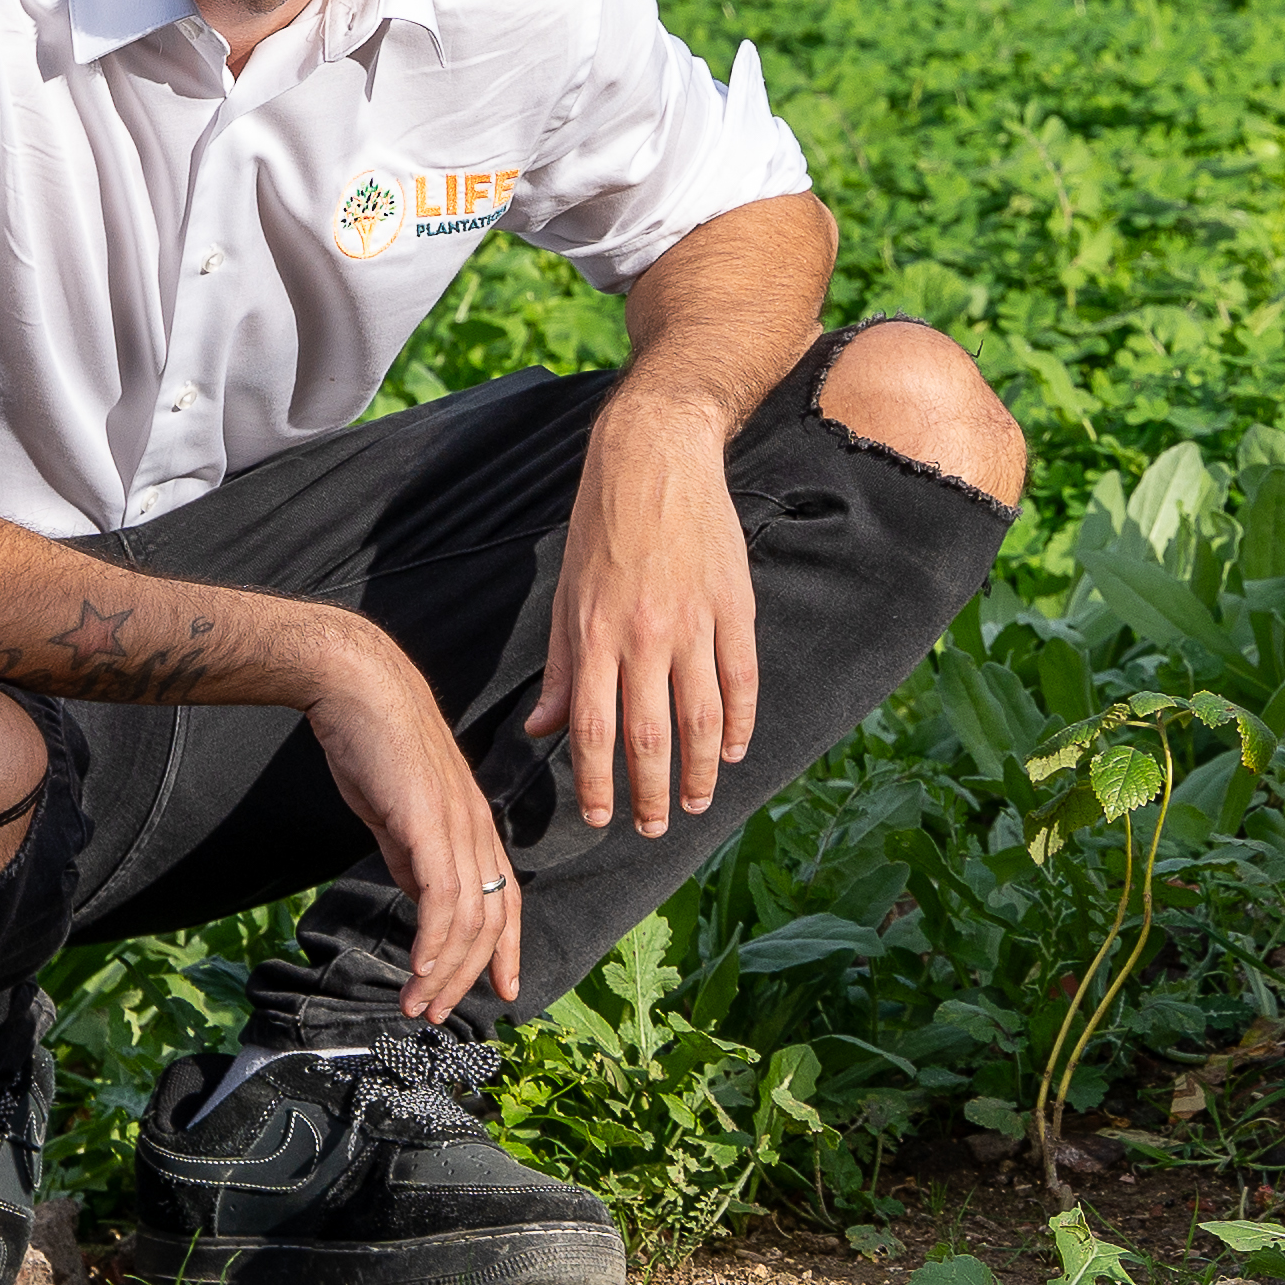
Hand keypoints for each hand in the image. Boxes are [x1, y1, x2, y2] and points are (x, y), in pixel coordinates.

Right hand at [295, 627, 523, 1021]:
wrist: (358, 688)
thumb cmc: (376, 744)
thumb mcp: (401, 812)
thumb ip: (414, 856)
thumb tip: (420, 899)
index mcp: (475, 827)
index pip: (506, 901)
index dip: (507, 951)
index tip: (503, 991)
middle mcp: (477, 830)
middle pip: (492, 921)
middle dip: (469, 976)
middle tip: (439, 1014)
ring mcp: (457, 827)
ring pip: (468, 919)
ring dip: (443, 972)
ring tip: (419, 1006)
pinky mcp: (428, 823)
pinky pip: (441, 896)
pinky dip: (433, 940)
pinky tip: (417, 969)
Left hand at [531, 395, 761, 847]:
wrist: (656, 456)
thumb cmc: (601, 525)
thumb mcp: (566, 595)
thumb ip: (560, 668)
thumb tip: (542, 731)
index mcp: (594, 634)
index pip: (593, 730)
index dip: (597, 783)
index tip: (601, 818)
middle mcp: (644, 636)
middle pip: (650, 737)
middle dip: (651, 793)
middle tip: (654, 828)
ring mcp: (694, 622)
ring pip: (702, 719)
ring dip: (700, 771)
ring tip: (696, 802)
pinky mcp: (734, 606)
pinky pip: (741, 680)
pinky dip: (740, 723)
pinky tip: (733, 750)